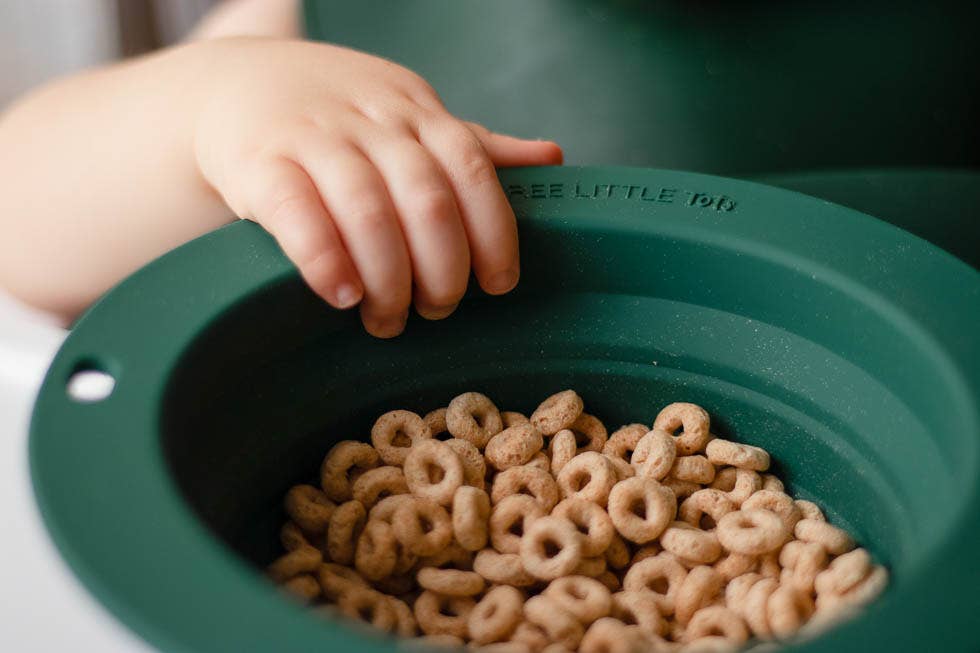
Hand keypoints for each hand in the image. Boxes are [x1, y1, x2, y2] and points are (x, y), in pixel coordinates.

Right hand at [193, 38, 561, 336]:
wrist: (235, 83)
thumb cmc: (339, 116)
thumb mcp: (409, 116)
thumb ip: (472, 147)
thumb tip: (552, 157)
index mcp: (418, 114)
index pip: (471, 169)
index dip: (493, 233)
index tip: (499, 285)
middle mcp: (372, 122)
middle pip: (427, 199)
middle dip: (443, 270)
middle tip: (438, 310)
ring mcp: (314, 138)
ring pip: (368, 211)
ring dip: (388, 278)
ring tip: (388, 320)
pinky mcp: (258, 162)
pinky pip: (296, 212)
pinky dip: (324, 260)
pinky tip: (342, 296)